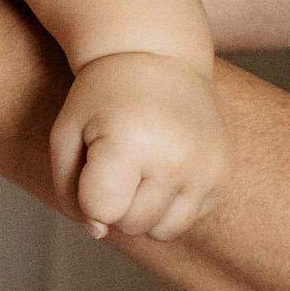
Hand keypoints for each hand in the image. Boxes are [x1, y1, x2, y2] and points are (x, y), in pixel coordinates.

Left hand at [49, 50, 226, 239]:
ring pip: (161, 231)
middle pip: (130, 225)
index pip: (101, 211)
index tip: (93, 161)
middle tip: (117, 159)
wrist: (158, 58)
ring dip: (142, 210)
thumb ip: (69, 191)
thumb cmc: (103, 98)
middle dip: (115, 202)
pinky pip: (185, 220)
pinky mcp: (222, 176)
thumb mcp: (67, 134)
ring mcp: (206, 170)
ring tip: (140, 168)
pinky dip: (168, 205)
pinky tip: (162, 168)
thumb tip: (99, 232)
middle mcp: (177, 159)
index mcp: (132, 143)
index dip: (87, 193)